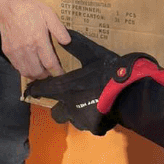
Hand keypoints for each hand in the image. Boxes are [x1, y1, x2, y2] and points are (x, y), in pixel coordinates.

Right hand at [0, 0, 69, 78]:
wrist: (7, 8)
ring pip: (27, 73)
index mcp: (38, 40)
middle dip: (47, 75)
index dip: (57, 72)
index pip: (50, 63)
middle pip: (38, 72)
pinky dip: (25, 70)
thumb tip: (67, 42)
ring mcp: (16, 52)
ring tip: (41, 70)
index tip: (61, 73)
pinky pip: (17, 67)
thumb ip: (59, 29)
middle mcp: (26, 48)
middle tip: (51, 71)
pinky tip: (31, 65)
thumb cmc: (29, 10)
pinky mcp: (8, 52)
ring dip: (36, 75)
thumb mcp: (48, 14)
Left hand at [24, 30, 156, 134]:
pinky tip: (99, 111)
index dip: (36, 89)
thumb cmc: (111, 72)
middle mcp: (70, 106)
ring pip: (71, 119)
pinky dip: (92, 120)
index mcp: (66, 88)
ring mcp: (82, 119)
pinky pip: (89, 126)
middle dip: (58, 106)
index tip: (31, 90)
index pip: (43, 90)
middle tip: (66, 98)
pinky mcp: (95, 128)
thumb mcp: (94, 54)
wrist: (132, 93)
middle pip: (55, 111)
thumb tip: (64, 36)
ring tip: (85, 104)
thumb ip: (77, 45)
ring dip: (75, 113)